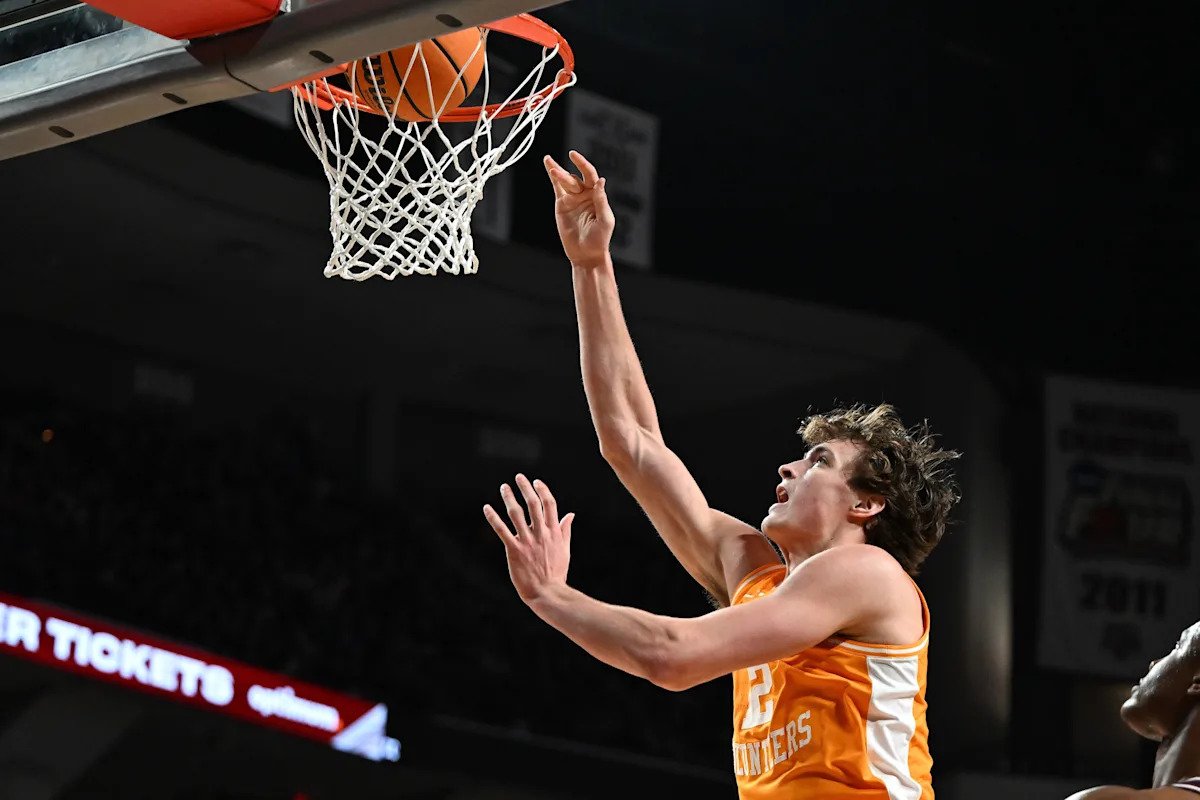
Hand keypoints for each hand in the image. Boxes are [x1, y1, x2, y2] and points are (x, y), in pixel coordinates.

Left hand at [483, 474, 575, 603]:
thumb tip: (570, 514)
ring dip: (509, 498)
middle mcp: (541, 534)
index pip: (549, 505)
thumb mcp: (565, 549)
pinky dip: (493, 518)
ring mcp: (527, 542)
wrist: (547, 593)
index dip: (543, 491)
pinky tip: (487, 508)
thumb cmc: (556, 573)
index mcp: (554, 532)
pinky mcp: (514, 551)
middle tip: (519, 477)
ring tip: (504, 487)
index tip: (536, 482)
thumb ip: (565, 530)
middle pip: (533, 504)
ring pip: (517, 514)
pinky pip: (502, 531)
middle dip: (526, 488)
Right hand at [543, 150, 615, 268]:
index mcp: (597, 196)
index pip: (591, 175)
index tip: (574, 155)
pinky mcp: (562, 205)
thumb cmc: (600, 239)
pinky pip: (557, 187)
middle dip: (569, 170)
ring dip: (559, 173)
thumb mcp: (605, 219)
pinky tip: (549, 166)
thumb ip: (602, 200)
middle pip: (576, 177)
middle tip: (561, 164)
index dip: (583, 164)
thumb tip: (601, 181)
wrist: (586, 254)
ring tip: (551, 168)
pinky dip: (553, 177)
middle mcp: (585, 194)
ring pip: (566, 181)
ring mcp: (573, 198)